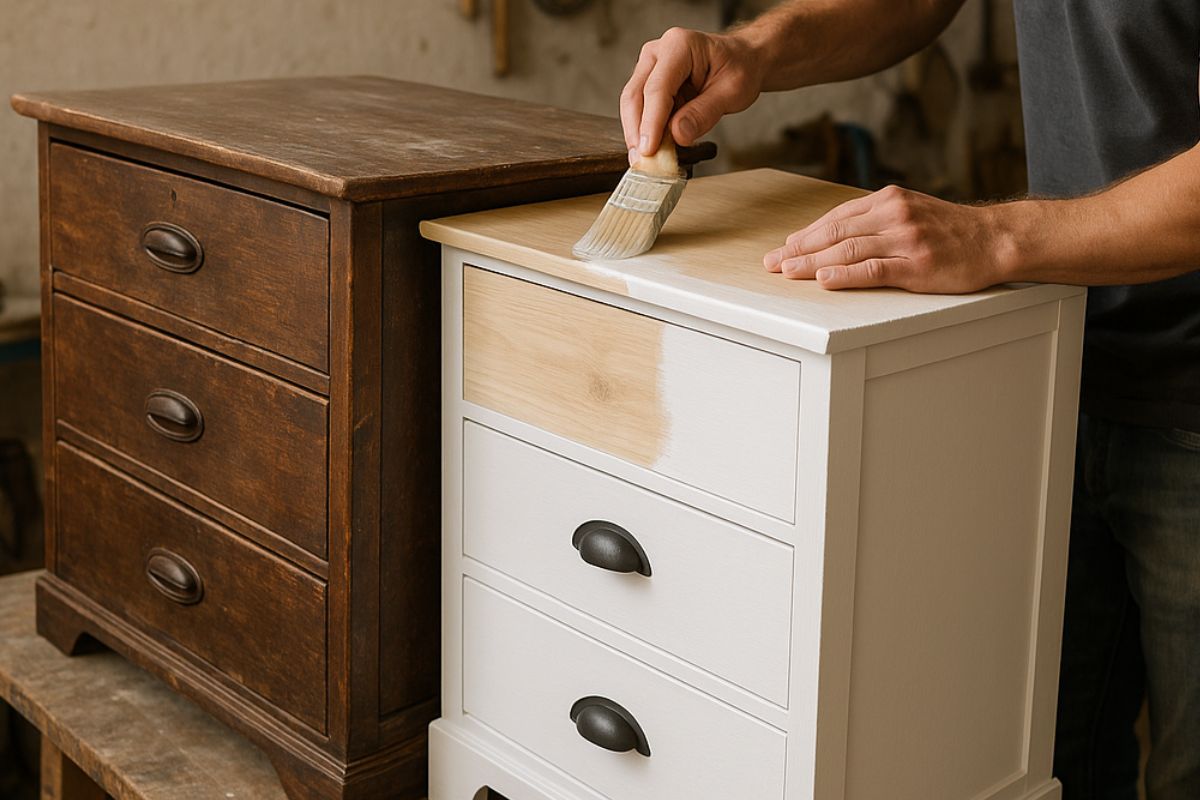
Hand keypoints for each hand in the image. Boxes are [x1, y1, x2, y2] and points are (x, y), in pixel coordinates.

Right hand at [620, 27, 762, 159]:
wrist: (741, 60)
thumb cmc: (739, 69)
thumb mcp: (733, 92)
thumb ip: (704, 113)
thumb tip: (677, 135)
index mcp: (679, 46)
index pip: (657, 88)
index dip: (651, 122)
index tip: (649, 150)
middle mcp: (658, 52)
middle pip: (635, 95)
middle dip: (636, 131)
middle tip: (642, 161)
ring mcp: (650, 67)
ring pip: (632, 104)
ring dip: (636, 134)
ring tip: (645, 161)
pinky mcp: (648, 83)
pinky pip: (640, 110)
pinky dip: (644, 131)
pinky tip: (652, 149)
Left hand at [763, 185, 1017, 292]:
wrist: (995, 239)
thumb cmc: (950, 230)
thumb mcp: (909, 211)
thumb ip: (873, 221)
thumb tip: (830, 237)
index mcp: (888, 200)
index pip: (836, 219)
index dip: (805, 235)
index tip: (782, 248)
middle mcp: (894, 215)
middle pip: (835, 234)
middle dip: (799, 249)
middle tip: (773, 263)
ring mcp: (906, 240)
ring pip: (848, 251)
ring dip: (813, 262)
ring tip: (788, 271)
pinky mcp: (917, 265)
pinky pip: (874, 269)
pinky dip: (846, 275)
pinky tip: (825, 279)